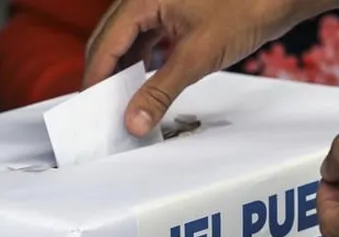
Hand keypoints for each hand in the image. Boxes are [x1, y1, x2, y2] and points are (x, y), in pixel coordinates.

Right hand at [84, 0, 338, 136]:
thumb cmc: (246, 8)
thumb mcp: (197, 57)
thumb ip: (160, 92)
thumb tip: (133, 121)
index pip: (103, 43)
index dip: (95, 79)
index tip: (92, 110)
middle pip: (110, 40)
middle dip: (106, 76)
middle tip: (105, 112)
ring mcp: (161, 1)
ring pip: (130, 40)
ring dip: (125, 70)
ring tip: (125, 103)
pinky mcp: (178, 10)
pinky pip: (149, 37)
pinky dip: (144, 62)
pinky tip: (147, 84)